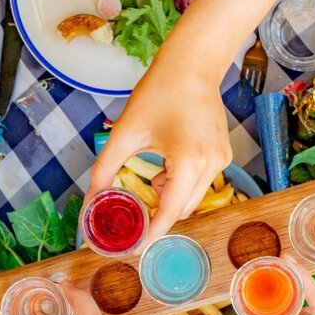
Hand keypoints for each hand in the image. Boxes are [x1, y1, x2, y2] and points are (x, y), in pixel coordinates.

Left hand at [88, 58, 232, 246]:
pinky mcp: (224, 155)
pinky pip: (202, 182)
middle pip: (182, 210)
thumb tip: (90, 201)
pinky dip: (183, 181)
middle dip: (158, 211)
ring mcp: (221, 161)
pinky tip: (171, 159)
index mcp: (188, 162)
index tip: (135, 249)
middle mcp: (211, 166)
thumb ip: (105, 171)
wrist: (192, 66)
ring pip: (192, 198)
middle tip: (137, 203)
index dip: (151, 234)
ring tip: (155, 169)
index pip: (169, 212)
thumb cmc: (158, 93)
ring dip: (171, 194)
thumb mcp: (125, 134)